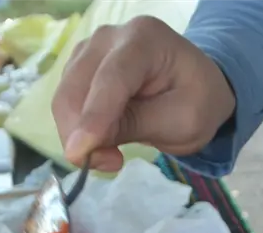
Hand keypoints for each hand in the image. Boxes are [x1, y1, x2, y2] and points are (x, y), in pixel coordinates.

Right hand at [52, 16, 235, 171]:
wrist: (195, 87)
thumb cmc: (197, 101)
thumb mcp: (181, 120)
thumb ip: (135, 125)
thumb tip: (86, 144)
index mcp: (144, 39)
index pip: (111, 79)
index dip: (93, 117)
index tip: (78, 153)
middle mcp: (109, 38)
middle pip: (75, 89)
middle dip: (81, 134)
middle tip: (110, 164)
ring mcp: (89, 51)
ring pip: (64, 100)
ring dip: (77, 136)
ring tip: (112, 155)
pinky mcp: (78, 69)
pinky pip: (66, 105)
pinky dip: (77, 131)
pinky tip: (103, 140)